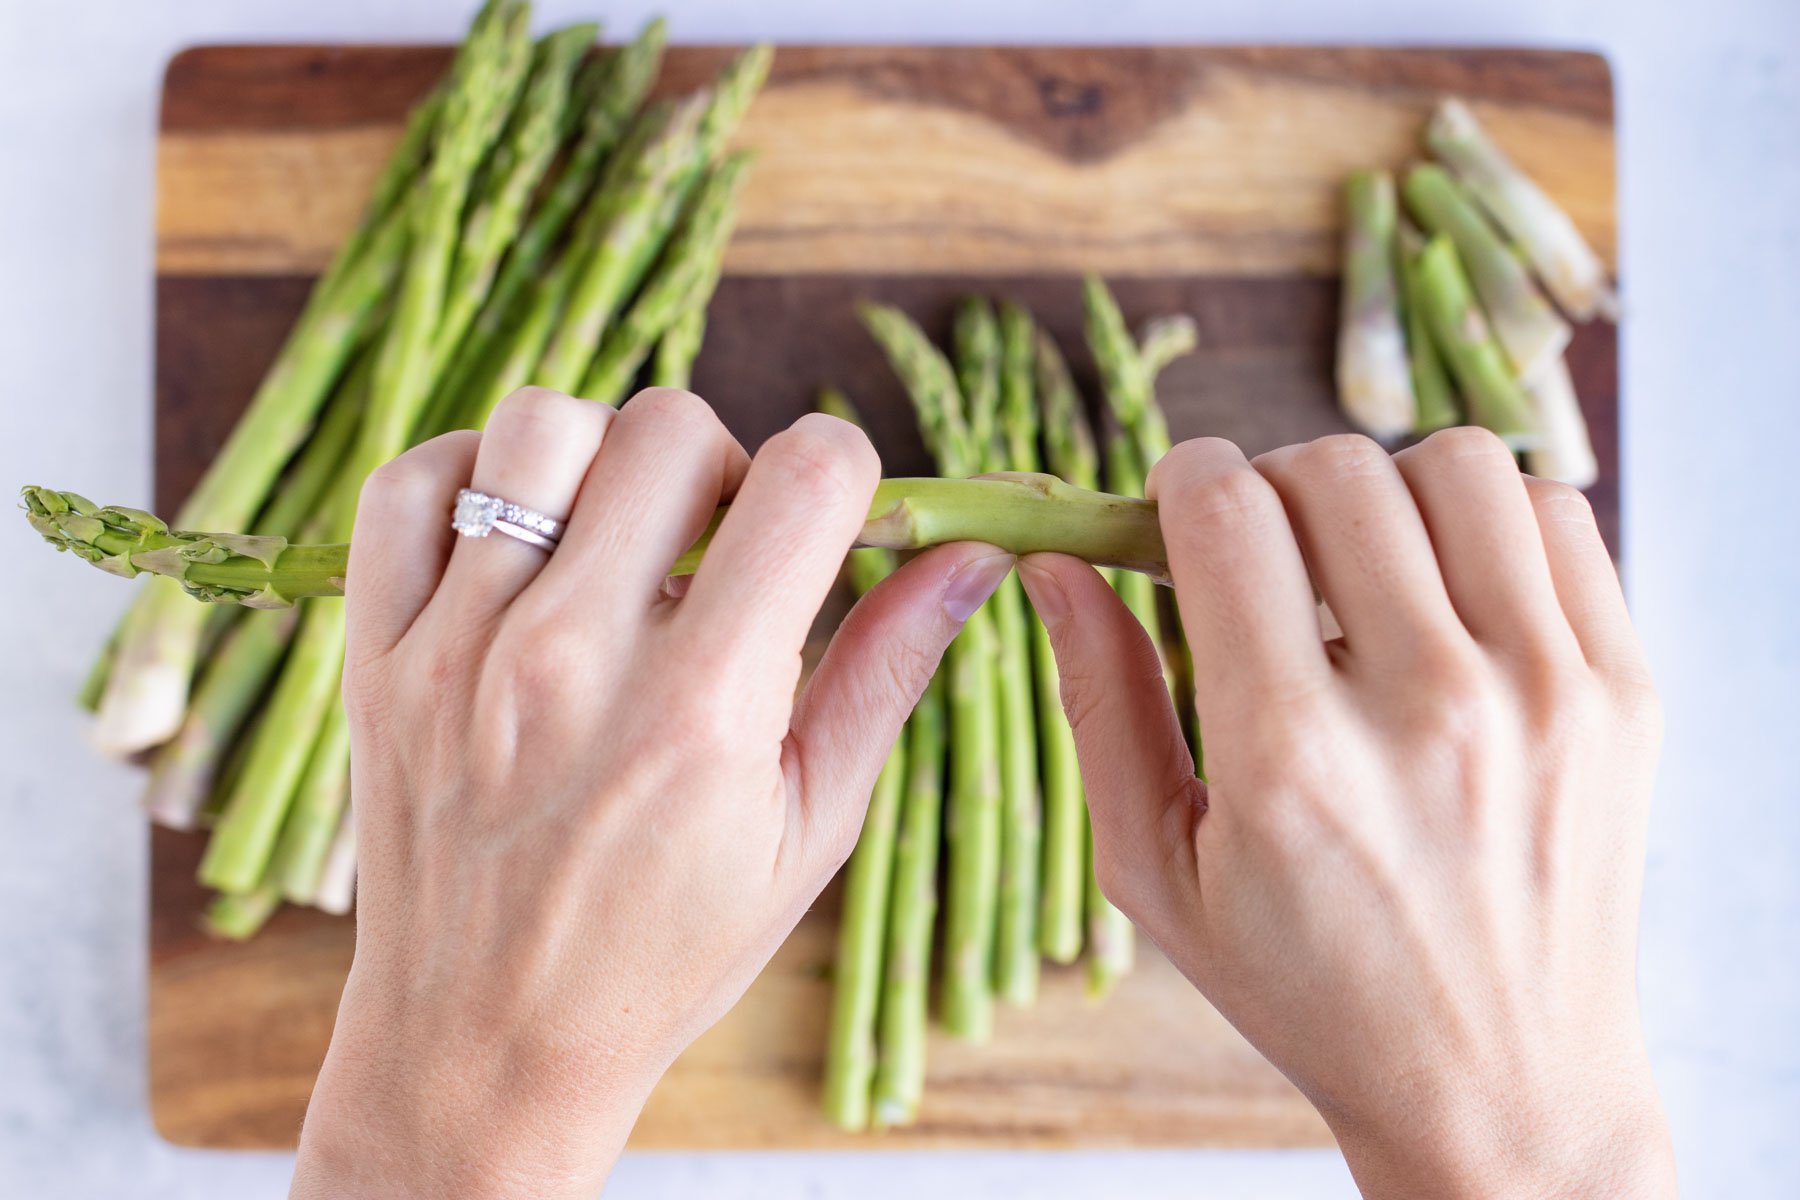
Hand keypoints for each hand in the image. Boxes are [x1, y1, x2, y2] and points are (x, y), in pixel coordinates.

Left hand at [291, 387, 1013, 1198]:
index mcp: (704, 708)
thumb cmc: (670, 946)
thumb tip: (975, 554)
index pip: (806, 477)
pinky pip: (413, 480)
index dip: (841, 474)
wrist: (487, 1041)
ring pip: (540, 426)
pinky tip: (520, 542)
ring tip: (614, 542)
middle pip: (673, 427)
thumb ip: (886, 672)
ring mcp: (458, 649)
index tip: (822, 522)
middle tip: (717, 549)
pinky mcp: (377, 653)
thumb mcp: (810, 828)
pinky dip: (474, 476)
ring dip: (601, 460)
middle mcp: (573, 659)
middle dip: (723, 467)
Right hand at [1018, 430, 1673, 1198]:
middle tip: (1262, 555)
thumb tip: (1055, 564)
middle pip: (1331, 471)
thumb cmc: (1309, 985)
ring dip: (1382, 491)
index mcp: (1289, 757)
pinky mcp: (1623, 690)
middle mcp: (1429, 710)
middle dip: (1269, 487)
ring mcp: (1545, 692)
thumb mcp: (1158, 870)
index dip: (1181, 479)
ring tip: (1362, 566)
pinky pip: (1554, 511)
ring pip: (1452, 465)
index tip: (1177, 506)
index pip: (1225, 510)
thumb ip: (1101, 704)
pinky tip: (1448, 589)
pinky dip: (1485, 519)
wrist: (1499, 1084)